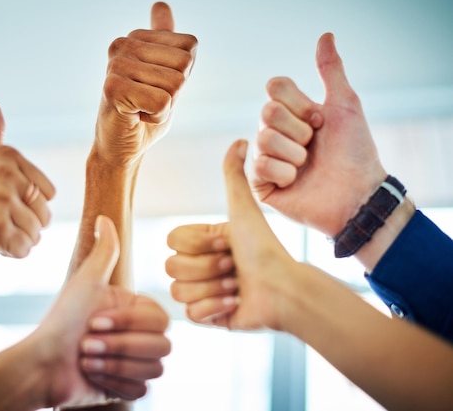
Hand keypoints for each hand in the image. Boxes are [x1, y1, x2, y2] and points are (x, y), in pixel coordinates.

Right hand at [0, 101, 55, 275]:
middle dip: (25, 226)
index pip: (49, 193)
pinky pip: (26, 248)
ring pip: (37, 233)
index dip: (28, 207)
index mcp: (7, 155)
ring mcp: (0, 199)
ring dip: (18, 240)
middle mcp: (4, 172)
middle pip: (46, 213)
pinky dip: (12, 253)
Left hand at [27, 216, 170, 407]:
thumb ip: (104, 251)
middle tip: (87, 343)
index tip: (94, 321)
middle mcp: (139, 335)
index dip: (129, 323)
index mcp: (135, 310)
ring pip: (154, 368)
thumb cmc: (62, 320)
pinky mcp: (127, 386)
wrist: (42, 364)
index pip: (161, 319)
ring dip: (115, 365)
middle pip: (162, 346)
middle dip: (120, 346)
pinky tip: (93, 376)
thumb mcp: (86, 282)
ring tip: (86, 359)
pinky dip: (115, 383)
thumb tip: (104, 217)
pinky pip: (141, 389)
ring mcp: (135, 362)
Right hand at [93, 1, 197, 166]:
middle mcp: (122, 44)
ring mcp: (116, 65)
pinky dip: (156, 118)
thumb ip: (165, 43)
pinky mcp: (113, 88)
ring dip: (164, 106)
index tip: (157, 87)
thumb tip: (160, 4)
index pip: (189, 47)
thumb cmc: (143, 112)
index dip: (181, 75)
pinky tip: (136, 117)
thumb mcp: (163, 74)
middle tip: (148, 101)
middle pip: (184, 65)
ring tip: (141, 109)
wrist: (120, 147)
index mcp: (136, 37)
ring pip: (175, 84)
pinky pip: (162, 102)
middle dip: (174, 92)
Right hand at [167, 140, 296, 331]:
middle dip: (208, 267)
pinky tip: (235, 303)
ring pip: (179, 292)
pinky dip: (215, 309)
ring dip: (212, 288)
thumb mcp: (244, 209)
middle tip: (234, 266)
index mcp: (202, 242)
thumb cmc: (265, 247)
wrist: (284, 288)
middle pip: (172, 267)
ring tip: (237, 286)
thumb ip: (234, 175)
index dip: (198, 243)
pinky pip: (190, 315)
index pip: (172, 241)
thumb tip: (240, 139)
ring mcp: (201, 292)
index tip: (227, 242)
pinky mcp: (207, 317)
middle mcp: (198, 266)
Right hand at [250, 33, 385, 236]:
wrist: (357, 195)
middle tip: (314, 145)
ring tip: (307, 167)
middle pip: (266, 112)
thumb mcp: (345, 106)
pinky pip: (259, 165)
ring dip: (294, 154)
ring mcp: (266, 158)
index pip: (275, 87)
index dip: (298, 103)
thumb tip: (326, 35)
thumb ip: (331, 70)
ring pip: (263, 139)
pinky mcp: (261, 183)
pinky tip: (296, 181)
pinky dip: (285, 173)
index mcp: (292, 113)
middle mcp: (276, 133)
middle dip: (298, 130)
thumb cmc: (355, 152)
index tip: (320, 120)